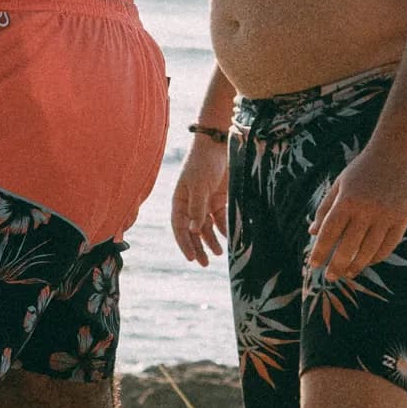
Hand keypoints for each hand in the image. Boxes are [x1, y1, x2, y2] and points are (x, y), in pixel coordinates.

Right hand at [170, 131, 228, 265]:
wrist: (219, 144)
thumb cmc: (203, 163)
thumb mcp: (198, 186)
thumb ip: (197, 208)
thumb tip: (194, 231)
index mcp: (180, 201)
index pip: (179, 227)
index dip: (184, 243)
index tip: (192, 257)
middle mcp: (191, 204)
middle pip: (193, 230)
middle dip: (198, 247)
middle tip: (205, 263)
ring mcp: (206, 202)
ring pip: (207, 227)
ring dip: (211, 240)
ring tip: (219, 253)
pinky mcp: (219, 199)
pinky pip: (220, 218)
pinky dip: (223, 228)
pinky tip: (228, 236)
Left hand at [307, 144, 406, 284]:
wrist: (397, 152)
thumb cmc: (363, 168)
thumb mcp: (340, 184)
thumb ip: (325, 208)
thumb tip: (312, 233)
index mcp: (346, 200)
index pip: (329, 233)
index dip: (320, 252)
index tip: (313, 265)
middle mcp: (366, 210)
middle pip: (347, 248)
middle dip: (336, 266)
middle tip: (329, 277)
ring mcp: (386, 215)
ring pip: (368, 251)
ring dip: (356, 266)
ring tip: (348, 273)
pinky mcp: (402, 219)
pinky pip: (388, 246)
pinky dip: (376, 257)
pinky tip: (367, 261)